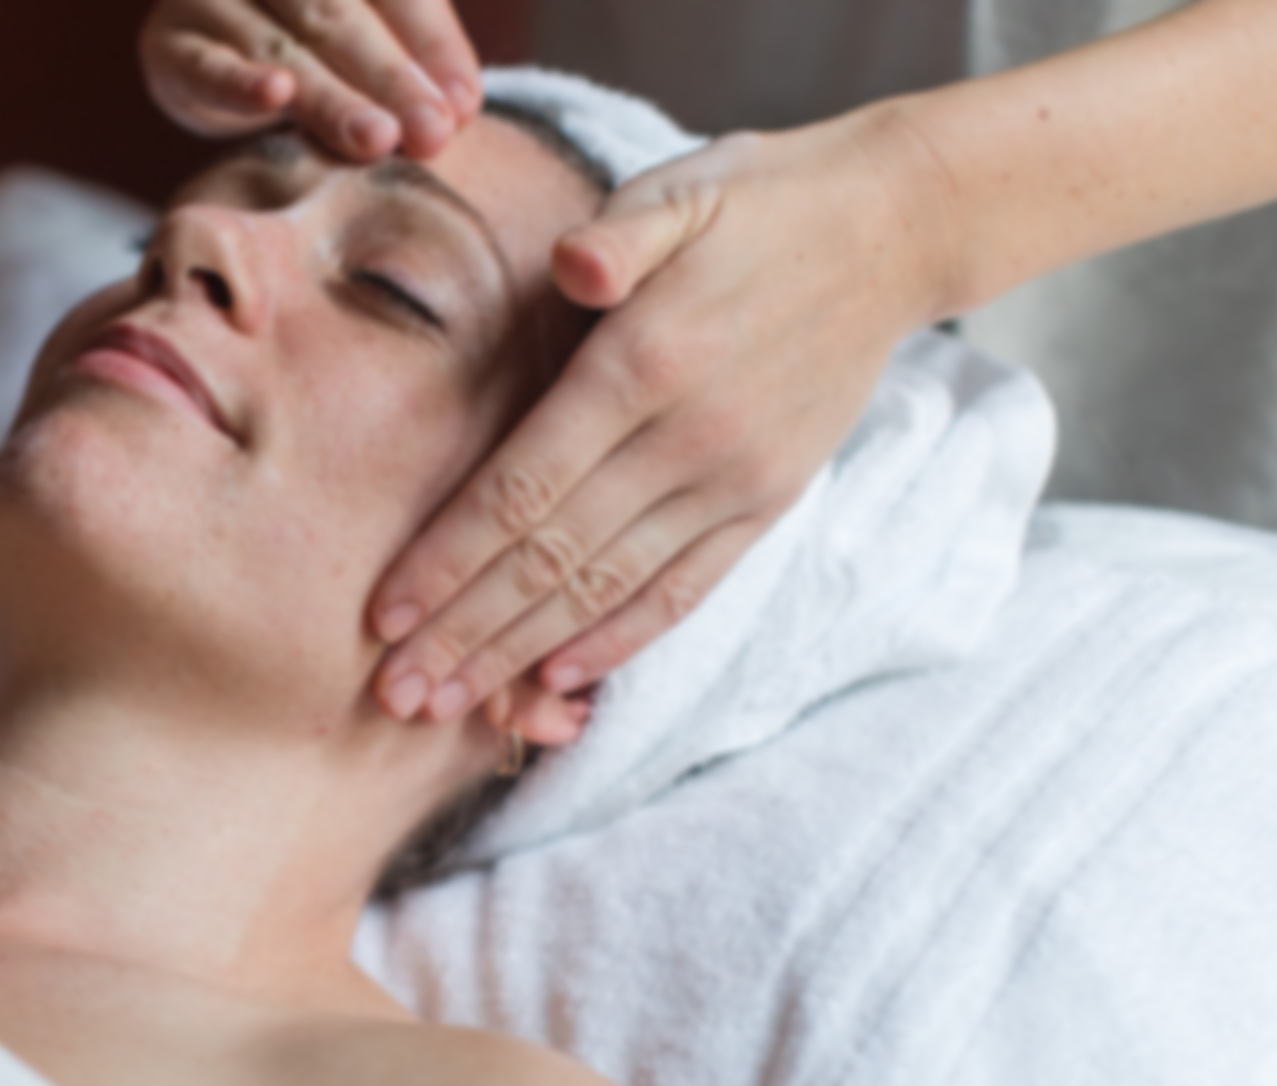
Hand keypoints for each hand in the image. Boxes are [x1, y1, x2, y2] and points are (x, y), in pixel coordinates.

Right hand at [140, 0, 480, 160]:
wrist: (208, 49)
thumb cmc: (304, 44)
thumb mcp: (363, 39)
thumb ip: (413, 58)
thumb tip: (460, 106)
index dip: (430, 43)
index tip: (463, 105)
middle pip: (338, 16)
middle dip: (390, 78)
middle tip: (430, 132)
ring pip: (283, 47)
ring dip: (333, 97)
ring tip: (377, 137)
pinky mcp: (171, 43)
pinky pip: (207, 64)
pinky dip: (241, 81)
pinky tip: (275, 95)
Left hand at [367, 108, 958, 733]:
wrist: (892, 230)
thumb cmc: (756, 203)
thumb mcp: (683, 190)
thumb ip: (618, 234)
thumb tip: (573, 263)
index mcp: (645, 364)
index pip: (522, 488)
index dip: (448, 560)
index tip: (384, 616)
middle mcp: (688, 439)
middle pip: (552, 558)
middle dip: (466, 632)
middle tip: (396, 694)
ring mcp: (734, 481)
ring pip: (607, 588)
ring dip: (522, 654)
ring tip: (452, 705)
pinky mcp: (768, 503)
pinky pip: (685, 589)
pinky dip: (621, 638)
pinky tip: (560, 679)